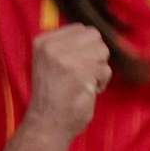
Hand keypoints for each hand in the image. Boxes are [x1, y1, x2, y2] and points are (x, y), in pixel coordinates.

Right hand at [27, 24, 111, 141]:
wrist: (47, 122)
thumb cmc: (53, 96)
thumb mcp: (50, 62)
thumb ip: (66, 46)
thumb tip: (94, 36)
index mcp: (43, 40)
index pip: (80, 28)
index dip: (86, 47)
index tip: (77, 65)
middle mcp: (53, 46)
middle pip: (94, 36)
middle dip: (96, 56)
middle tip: (85, 74)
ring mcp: (66, 58)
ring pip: (102, 51)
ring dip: (100, 70)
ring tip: (85, 83)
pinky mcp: (81, 72)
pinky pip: (105, 69)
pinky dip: (102, 83)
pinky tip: (87, 92)